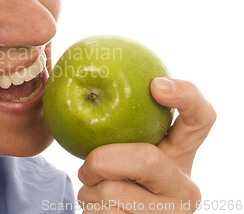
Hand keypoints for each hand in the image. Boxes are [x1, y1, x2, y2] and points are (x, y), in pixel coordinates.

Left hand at [77, 78, 216, 212]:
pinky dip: (88, 207)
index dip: (186, 97)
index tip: (155, 85)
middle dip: (102, 161)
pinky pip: (104, 213)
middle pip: (146, 159)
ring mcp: (171, 212)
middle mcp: (184, 184)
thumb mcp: (116, 149)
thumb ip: (111, 124)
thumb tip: (70, 72)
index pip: (202, 119)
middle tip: (88, 166)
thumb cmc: (109, 177)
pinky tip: (98, 209)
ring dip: (89, 189)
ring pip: (114, 191)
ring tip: (95, 191)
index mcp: (180, 154)